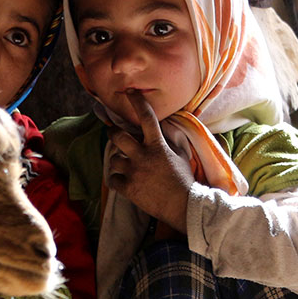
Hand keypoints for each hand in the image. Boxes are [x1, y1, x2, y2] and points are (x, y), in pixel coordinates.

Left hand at [106, 91, 193, 232]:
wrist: (184, 206)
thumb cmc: (184, 180)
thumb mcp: (181, 155)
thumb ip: (170, 140)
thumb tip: (163, 128)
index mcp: (158, 146)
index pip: (146, 117)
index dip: (137, 102)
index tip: (130, 93)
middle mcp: (143, 156)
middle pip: (118, 137)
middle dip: (113, 133)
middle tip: (114, 134)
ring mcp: (134, 173)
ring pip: (113, 159)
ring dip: (118, 161)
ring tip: (125, 165)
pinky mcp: (128, 189)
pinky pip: (113, 179)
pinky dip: (117, 180)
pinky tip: (125, 181)